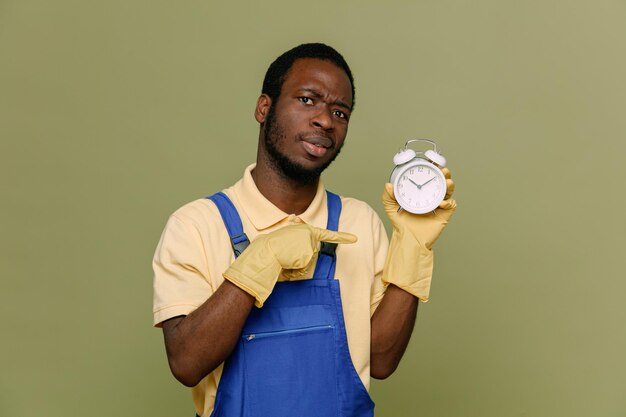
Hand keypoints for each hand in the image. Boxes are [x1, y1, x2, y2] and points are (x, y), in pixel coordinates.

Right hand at [223, 224, 356, 306]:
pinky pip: (304, 267)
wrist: (262, 253)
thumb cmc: (269, 249)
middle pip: (312, 254)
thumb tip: (298, 232)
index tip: (354, 239)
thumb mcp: (283, 241)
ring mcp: (309, 243)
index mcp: (303, 230)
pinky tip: (286, 263)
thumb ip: (295, 242)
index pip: (326, 235)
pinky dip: (295, 269)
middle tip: (285, 256)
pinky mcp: (307, 253)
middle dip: (301, 260)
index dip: (342, 237)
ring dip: (297, 265)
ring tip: (284, 258)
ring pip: (308, 262)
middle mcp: (308, 234)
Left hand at [383, 167, 455, 248]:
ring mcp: (439, 206)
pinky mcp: (444, 215)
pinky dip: (448, 202)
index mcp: (421, 192)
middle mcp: (431, 197)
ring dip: (450, 185)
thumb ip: (388, 196)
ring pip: (449, 192)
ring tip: (448, 182)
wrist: (408, 239)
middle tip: (444, 171)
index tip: (433, 163)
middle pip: (442, 182)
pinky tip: (442, 202)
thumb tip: (388, 185)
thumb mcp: (391, 207)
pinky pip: (451, 206)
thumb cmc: (401, 224)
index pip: (429, 178)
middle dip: (445, 175)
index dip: (433, 170)